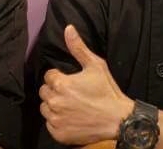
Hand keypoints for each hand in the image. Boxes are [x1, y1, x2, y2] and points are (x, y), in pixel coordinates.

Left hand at [39, 25, 132, 145]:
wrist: (118, 120)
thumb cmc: (107, 91)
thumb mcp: (95, 65)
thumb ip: (78, 47)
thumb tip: (68, 28)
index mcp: (61, 84)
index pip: (49, 76)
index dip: (59, 76)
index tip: (70, 80)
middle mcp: (55, 102)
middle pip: (44, 91)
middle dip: (54, 89)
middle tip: (70, 92)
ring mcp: (56, 120)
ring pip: (45, 108)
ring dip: (54, 105)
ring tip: (70, 104)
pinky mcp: (59, 134)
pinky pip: (49, 124)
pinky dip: (57, 120)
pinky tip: (70, 117)